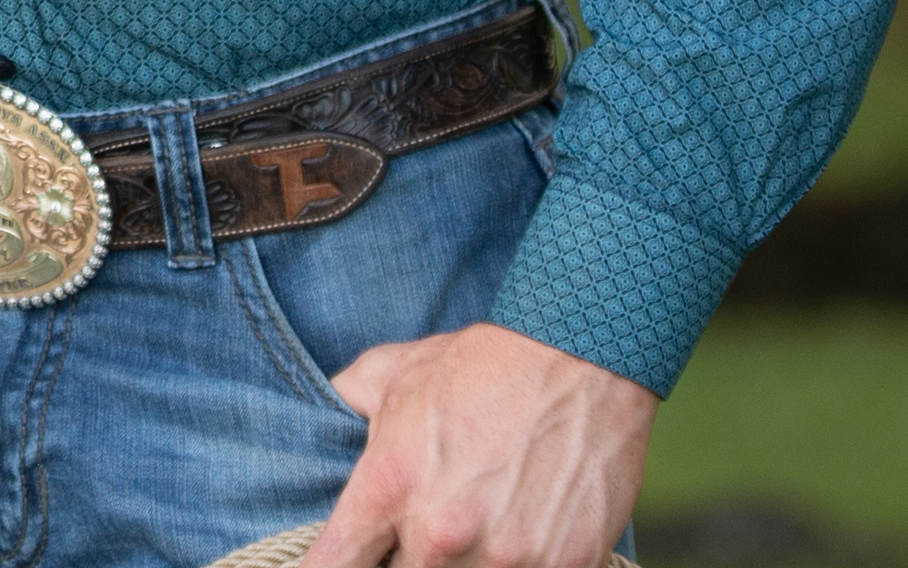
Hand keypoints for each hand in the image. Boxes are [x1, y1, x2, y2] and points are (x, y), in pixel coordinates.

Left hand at [304, 321, 653, 567]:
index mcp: (389, 487)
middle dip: (408, 558)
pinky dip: (519, 565)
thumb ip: (349, 407)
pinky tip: (521, 532)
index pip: (334, 564)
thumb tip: (327, 421)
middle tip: (427, 525)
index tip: (331, 566)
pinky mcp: (566, 566)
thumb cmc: (481, 364)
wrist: (580, 359)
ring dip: (466, 562)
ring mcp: (506, 558)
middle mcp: (440, 533)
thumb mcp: (392, 372)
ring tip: (480, 522)